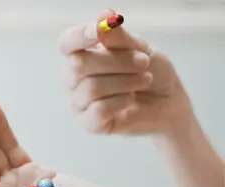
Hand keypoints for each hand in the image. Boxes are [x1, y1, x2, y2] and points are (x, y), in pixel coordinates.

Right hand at [59, 9, 192, 134]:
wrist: (168, 103)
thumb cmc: (150, 72)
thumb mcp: (140, 49)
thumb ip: (119, 38)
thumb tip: (104, 14)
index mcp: (81, 54)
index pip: (66, 43)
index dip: (77, 37)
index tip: (96, 31)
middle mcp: (74, 78)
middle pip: (79, 65)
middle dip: (117, 62)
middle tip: (143, 62)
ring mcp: (79, 102)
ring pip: (92, 88)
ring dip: (125, 82)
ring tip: (144, 80)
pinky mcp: (89, 123)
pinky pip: (98, 111)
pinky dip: (121, 102)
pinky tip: (130, 100)